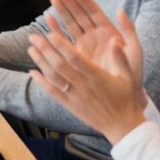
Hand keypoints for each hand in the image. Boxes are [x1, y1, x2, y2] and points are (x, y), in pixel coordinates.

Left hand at [27, 0, 147, 143]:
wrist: (122, 125)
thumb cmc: (125, 98)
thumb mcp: (128, 76)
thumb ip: (120, 57)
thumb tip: (115, 39)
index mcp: (97, 76)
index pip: (76, 58)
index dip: (62, 46)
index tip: (51, 34)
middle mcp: (83, 85)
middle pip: (60, 65)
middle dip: (45, 50)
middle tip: (34, 36)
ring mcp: (75, 96)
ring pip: (53, 77)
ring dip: (40, 62)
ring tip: (31, 49)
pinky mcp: (70, 105)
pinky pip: (52, 92)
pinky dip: (41, 82)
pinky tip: (32, 72)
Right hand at [46, 0, 145, 88]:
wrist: (123, 93)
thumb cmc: (132, 74)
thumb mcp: (134, 52)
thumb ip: (128, 31)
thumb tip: (121, 11)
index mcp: (109, 32)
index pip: (94, 12)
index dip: (84, 0)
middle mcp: (95, 36)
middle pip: (80, 14)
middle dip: (70, 0)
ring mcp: (85, 44)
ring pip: (71, 23)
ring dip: (62, 10)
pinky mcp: (76, 54)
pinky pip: (64, 38)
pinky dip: (56, 28)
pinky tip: (48, 18)